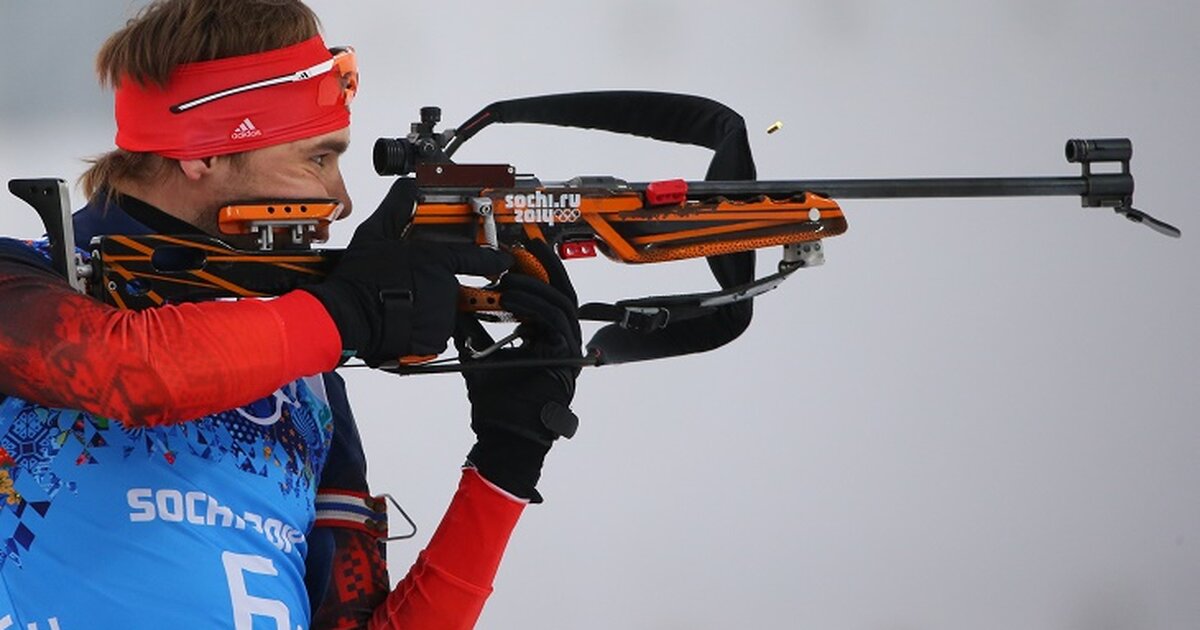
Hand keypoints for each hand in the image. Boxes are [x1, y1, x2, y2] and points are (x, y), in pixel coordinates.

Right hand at [303, 179, 511, 362]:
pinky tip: (401, 319)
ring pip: (441, 309)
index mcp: (437, 261)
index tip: (503, 260)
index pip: (477, 257)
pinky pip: (434, 331)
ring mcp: (442, 314)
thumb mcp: (375, 234)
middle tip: (404, 286)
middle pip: (448, 285)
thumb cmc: (361, 278)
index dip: (493, 258)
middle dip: (430, 286)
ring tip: (398, 303)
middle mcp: (445, 287)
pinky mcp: (435, 337)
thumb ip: (397, 207)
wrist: (349, 317)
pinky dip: (421, 328)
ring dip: (425, 307)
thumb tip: (408, 186)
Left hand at [454, 239, 582, 501]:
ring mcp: (568, 349)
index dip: (537, 269)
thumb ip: (473, 331)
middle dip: (544, 265)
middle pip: (561, 291)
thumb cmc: (497, 404)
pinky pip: (555, 321)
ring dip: (534, 284)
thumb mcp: (479, 355)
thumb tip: (454, 305)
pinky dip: (533, 305)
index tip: (519, 248)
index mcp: (545, 338)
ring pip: (560, 302)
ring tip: (509, 274)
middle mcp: (561, 340)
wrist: (504, 437)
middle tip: (525, 244)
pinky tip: (511, 296)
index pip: (548, 294)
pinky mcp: (566, 357)